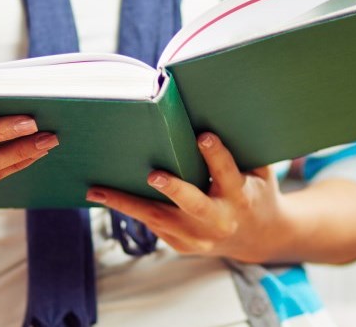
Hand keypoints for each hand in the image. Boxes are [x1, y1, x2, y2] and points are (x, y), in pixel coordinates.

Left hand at [86, 133, 290, 263]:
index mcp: (241, 196)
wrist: (257, 237)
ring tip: (96, 190)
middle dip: (174, 190)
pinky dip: (131, 210)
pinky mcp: (182, 245)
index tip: (203, 136)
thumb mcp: (259, 171)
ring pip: (160, 219)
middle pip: (194, 206)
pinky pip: (154, 225)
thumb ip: (243, 149)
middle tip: (153, 175)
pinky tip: (107, 197)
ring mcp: (199, 237)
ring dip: (126, 204)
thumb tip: (216, 110)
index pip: (228, 174)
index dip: (216, 156)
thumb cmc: (255, 190)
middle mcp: (219, 220)